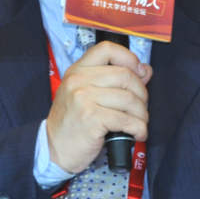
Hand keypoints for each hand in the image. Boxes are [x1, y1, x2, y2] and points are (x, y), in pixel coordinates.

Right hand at [46, 41, 151, 173]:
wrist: (53, 149)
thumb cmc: (73, 123)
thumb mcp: (86, 95)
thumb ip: (114, 80)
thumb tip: (145, 70)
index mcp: (77, 71)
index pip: (107, 49)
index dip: (129, 58)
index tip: (139, 73)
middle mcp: (79, 80)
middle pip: (125, 75)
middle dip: (142, 94)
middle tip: (141, 108)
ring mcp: (83, 99)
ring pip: (129, 99)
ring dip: (142, 114)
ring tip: (139, 123)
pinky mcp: (91, 118)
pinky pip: (126, 119)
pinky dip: (138, 128)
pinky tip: (137, 133)